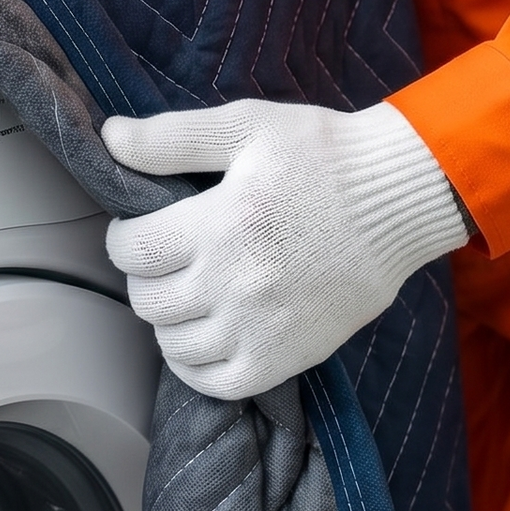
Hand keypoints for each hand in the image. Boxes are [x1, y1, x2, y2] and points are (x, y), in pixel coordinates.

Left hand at [102, 99, 470, 400]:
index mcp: (220, 223)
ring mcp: (261, 327)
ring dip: (167, 320)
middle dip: (143, 275)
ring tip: (185, 292)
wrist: (398, 198)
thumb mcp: (246, 126)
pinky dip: (195, 367)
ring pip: (174, 345)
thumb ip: (172, 137)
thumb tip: (110, 137)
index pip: (132, 250)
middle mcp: (235, 283)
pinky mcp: (288, 356)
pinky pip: (218, 384)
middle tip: (164, 256)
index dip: (122, 236)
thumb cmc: (323, 155)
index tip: (137, 227)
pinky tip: (203, 337)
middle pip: (148, 300)